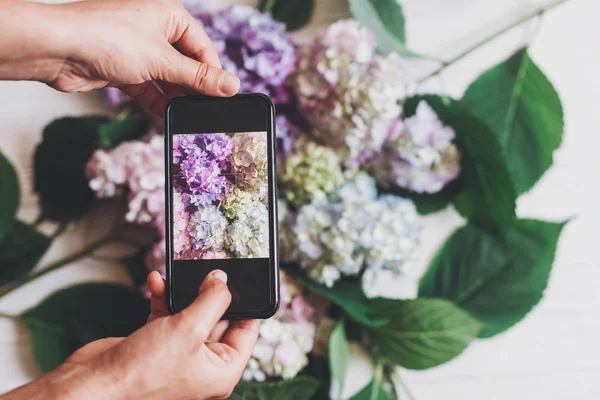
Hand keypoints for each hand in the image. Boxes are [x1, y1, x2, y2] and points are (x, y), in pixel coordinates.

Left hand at [1, 0, 239, 115]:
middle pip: (185, 63)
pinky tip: (167, 116)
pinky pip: (148, 88)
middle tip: (206, 109)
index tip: (223, 95)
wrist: (55, 48)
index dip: (213, 71)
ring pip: (166, 78)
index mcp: (168, 15)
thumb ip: (198, 77)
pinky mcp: (122, 69)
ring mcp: (137, 50)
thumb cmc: (106, 38)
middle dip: (193, 87)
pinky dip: (156, 102)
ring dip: (174, 97)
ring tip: (188, 116)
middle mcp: (154, 29)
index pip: (202, 46)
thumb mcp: (161, 60)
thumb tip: (231, 85)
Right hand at [2, 270, 258, 399]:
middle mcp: (202, 365)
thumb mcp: (189, 328)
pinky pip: (167, 315)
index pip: (246, 332)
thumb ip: (212, 300)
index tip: (247, 280)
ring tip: (182, 272)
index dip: (248, 305)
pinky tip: (156, 281)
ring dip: (184, 292)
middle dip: (211, 293)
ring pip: (190, 315)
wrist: (95, 385)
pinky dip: (163, 297)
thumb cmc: (143, 372)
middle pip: (219, 320)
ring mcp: (178, 355)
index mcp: (221, 371)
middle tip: (209, 270)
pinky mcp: (156, 345)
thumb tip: (223, 281)